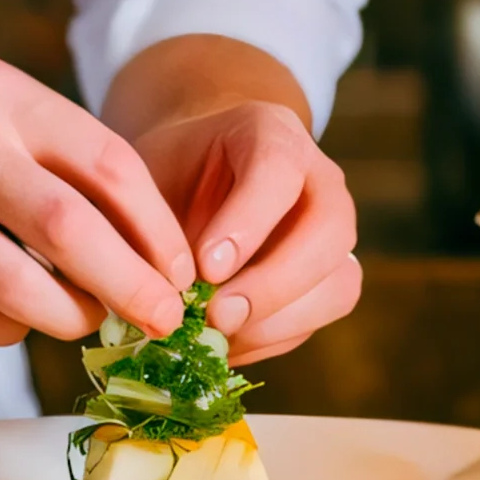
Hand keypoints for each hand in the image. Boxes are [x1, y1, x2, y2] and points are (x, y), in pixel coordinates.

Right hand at [0, 55, 194, 345]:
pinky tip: (14, 317)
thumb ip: (50, 149)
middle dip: (132, 287)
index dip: (156, 227)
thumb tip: (137, 235)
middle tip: (160, 320)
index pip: (107, 164)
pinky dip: (7, 327)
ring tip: (87, 321)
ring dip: (70, 318)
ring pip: (20, 288)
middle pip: (73, 231)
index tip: (177, 268)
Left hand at [133, 99, 359, 364]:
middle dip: (273, 284)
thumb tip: (142, 286)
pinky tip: (221, 345)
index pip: (278, 170)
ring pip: (337, 285)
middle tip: (217, 316)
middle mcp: (319, 181)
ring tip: (214, 337)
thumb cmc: (170, 174)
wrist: (194, 182)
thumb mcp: (150, 173)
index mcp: (272, 134)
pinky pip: (315, 322)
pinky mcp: (325, 282)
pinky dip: (267, 341)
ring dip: (275, 322)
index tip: (207, 268)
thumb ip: (150, 218)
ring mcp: (331, 235)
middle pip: (328, 232)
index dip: (247, 222)